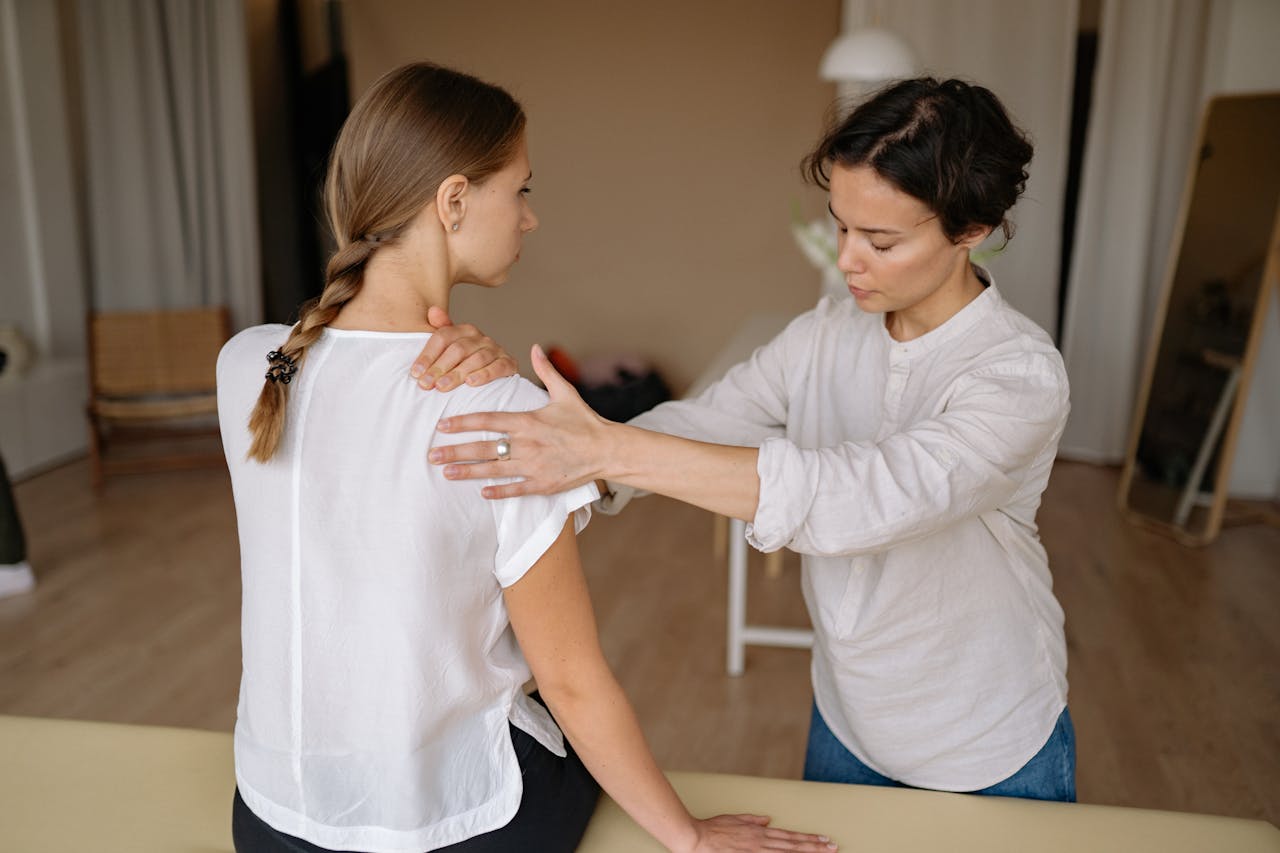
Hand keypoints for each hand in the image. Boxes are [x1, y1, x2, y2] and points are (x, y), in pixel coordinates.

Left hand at [409, 306, 517, 390]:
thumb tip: (432, 311)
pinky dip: (484, 375)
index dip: (428, 355)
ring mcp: (496, 350)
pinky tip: (471, 383)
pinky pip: (498, 367)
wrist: (496, 374)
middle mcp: (481, 337)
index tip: (415, 373)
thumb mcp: (450, 348)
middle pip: (458, 349)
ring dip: (457, 373)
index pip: (443, 337)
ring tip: (443, 386)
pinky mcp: (509, 364)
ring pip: (476, 359)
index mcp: (464, 330)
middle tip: (426, 384)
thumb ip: (440, 331)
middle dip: (440, 367)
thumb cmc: (467, 362)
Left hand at [430, 344, 610, 498]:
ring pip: (493, 471)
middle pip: (483, 448)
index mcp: (529, 422)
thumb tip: (535, 347)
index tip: (443, 426)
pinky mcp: (542, 484)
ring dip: (468, 472)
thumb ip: (546, 371)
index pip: (488, 421)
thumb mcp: (566, 393)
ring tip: (447, 473)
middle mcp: (527, 445)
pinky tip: (480, 492)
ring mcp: (533, 467)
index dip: (463, 423)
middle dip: (455, 452)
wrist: (607, 450)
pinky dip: (497, 491)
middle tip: (432, 455)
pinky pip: (514, 489)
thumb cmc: (585, 422)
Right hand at [685, 814, 836, 851]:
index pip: (790, 836)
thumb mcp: (735, 819)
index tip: (823, 840)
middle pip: (794, 846)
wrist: (696, 839)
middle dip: (816, 847)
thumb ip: (752, 820)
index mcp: (759, 832)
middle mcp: (762, 842)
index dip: (808, 838)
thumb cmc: (712, 830)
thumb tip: (766, 819)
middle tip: (833, 848)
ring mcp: (757, 852)